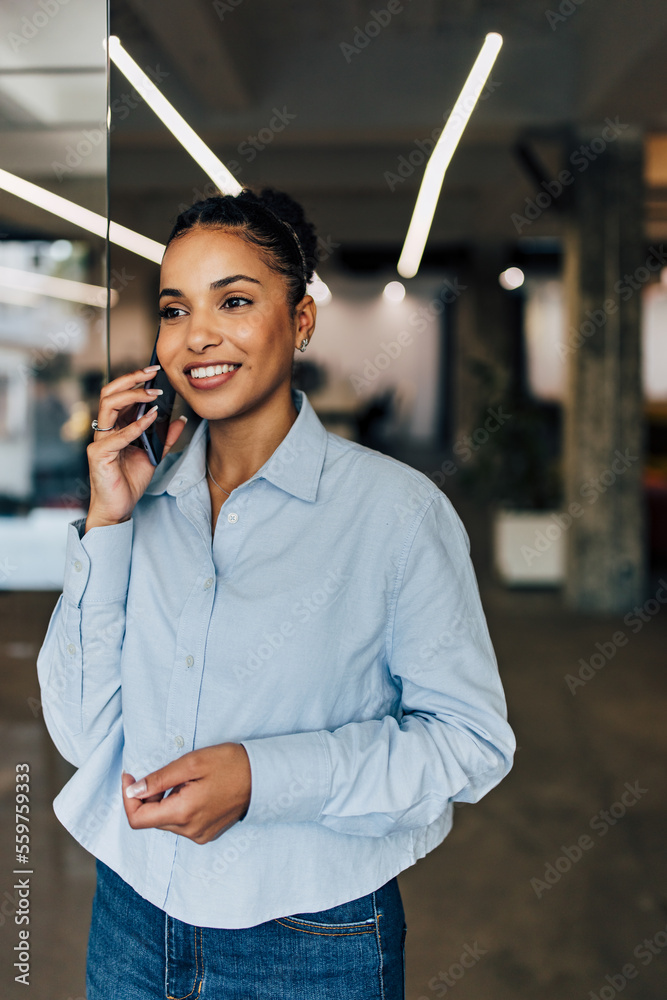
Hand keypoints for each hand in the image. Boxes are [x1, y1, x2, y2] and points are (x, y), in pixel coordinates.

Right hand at [85, 366, 186, 531]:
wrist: (119, 508)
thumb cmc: (130, 481)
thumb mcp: (153, 455)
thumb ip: (164, 437)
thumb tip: (179, 419)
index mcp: (114, 427)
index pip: (120, 394)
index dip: (135, 380)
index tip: (155, 370)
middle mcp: (104, 430)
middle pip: (109, 393)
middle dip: (131, 379)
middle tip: (152, 372)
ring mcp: (99, 442)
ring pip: (108, 406)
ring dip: (132, 396)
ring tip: (153, 394)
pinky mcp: (99, 456)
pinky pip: (116, 436)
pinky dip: (135, 425)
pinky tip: (150, 418)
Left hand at [121, 743, 251, 843]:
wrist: (264, 776)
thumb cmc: (229, 763)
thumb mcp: (191, 763)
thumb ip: (159, 779)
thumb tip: (133, 790)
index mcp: (183, 814)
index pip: (138, 819)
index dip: (128, 797)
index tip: (130, 776)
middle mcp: (189, 831)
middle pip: (151, 819)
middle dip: (147, 796)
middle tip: (162, 772)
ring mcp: (199, 835)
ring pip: (165, 821)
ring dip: (164, 801)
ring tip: (183, 779)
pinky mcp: (207, 833)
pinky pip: (181, 823)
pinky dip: (177, 807)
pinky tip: (193, 790)